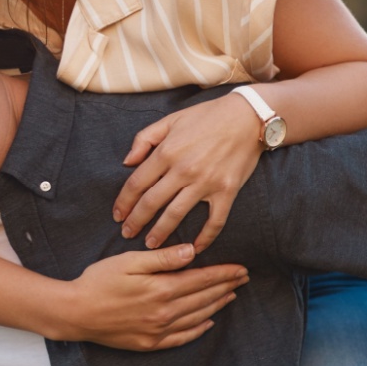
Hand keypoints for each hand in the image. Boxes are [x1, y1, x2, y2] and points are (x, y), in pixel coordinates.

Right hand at [62, 242, 247, 349]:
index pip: (202, 279)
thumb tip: (192, 252)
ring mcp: (158, 330)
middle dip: (226, 287)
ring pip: (197, 317)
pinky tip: (208, 322)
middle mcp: (165, 312)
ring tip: (231, 295)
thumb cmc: (98, 281)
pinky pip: (182, 337)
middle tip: (244, 279)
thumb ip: (162, 258)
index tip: (241, 268)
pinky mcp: (150, 342)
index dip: (224, 274)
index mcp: (161, 289)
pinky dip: (198, 329)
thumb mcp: (128, 261)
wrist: (75, 313)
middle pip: (204, 298)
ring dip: (217, 305)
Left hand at [114, 94, 263, 251]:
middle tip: (127, 234)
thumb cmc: (207, 116)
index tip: (117, 215)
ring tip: (151, 245)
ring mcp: (206, 182)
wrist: (248, 116)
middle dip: (136, 221)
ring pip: (176, 215)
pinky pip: (214, 221)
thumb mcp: (171, 120)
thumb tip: (127, 162)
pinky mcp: (227, 191)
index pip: (137, 183)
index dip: (124, 202)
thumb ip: (144, 139)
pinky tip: (194, 249)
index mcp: (167, 152)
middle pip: (152, 202)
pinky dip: (205, 238)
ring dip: (161, 233)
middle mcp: (183, 170)